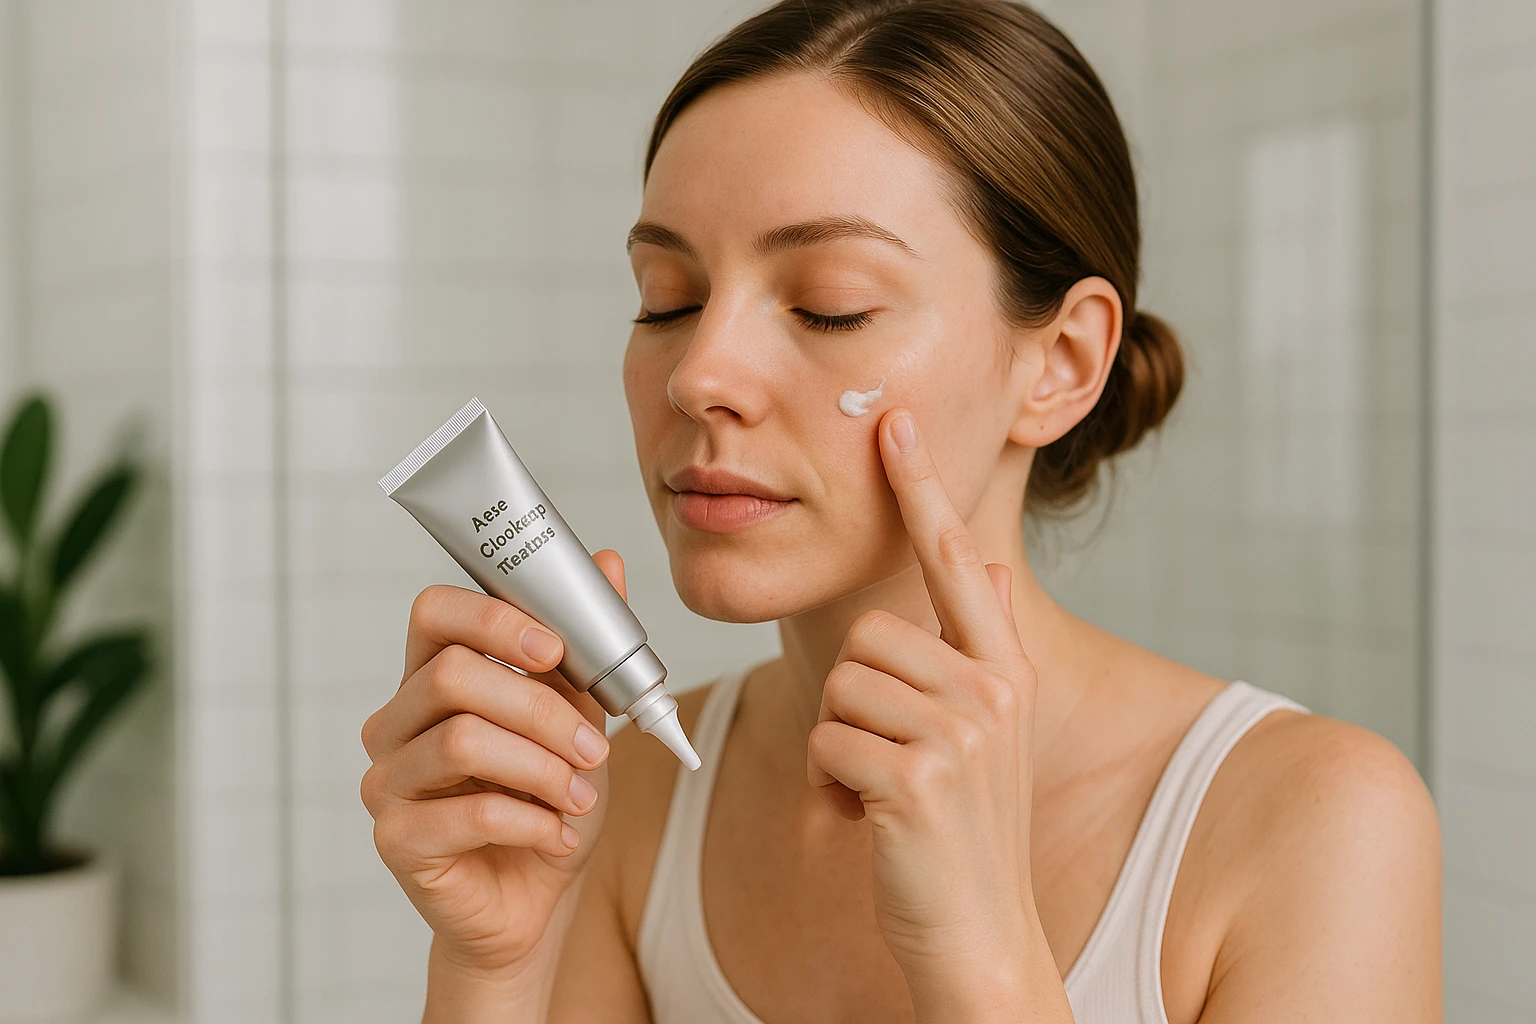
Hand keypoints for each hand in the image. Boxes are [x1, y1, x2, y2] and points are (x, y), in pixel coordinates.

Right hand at [360, 551, 625, 984]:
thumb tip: (608, 563)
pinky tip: (557, 833)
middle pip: (453, 676)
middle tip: (593, 747)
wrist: (534, 898)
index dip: (494, 619)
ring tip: (579, 794)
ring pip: (462, 742)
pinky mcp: (396, 839)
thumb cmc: (547, 801)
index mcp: (432, 677)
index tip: (555, 648)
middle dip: (540, 708)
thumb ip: (585, 646)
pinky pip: (467, 813)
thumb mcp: (580, 717)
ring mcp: (386, 781)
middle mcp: (395, 722)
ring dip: (541, 767)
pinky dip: (531, 822)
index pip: (433, 613)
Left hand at [807, 409, 1047, 1012]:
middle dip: (853, 702)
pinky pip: (826, 742)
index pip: (953, 559)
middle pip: (865, 637)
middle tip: (886, 760)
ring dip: (839, 746)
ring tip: (882, 792)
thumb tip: (982, 564)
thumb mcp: (987, 735)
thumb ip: (981, 648)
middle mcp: (992, 689)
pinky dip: (828, 786)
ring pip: (839, 686)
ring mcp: (961, 733)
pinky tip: (867, 820)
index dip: (922, 488)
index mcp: (1006, 670)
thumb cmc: (964, 834)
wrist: (980, 937)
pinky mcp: (917, 777)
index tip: (895, 424)